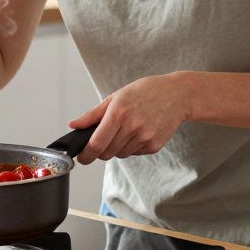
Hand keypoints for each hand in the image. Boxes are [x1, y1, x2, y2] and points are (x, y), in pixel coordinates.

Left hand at [69, 73, 192, 163]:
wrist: (177, 95)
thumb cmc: (144, 92)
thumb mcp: (116, 96)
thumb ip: (92, 114)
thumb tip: (73, 125)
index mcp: (119, 113)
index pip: (97, 144)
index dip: (86, 155)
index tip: (82, 157)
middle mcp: (132, 126)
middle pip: (106, 153)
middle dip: (100, 151)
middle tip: (103, 139)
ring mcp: (145, 138)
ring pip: (120, 154)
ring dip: (116, 148)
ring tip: (125, 129)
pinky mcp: (154, 146)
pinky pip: (134, 153)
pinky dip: (131, 146)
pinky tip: (138, 131)